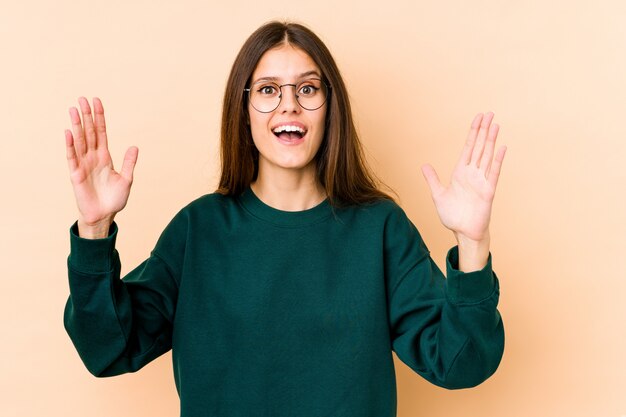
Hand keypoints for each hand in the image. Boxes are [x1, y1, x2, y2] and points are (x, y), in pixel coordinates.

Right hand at [65, 97, 137, 237]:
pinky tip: (68, 132)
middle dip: (86, 116)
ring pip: (79, 141)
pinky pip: (72, 157)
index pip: (101, 132)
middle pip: (88, 132)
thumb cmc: (114, 199)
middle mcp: (93, 157)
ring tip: (73, 109)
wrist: (104, 216)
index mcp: (105, 157)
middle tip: (82, 98)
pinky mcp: (75, 174)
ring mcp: (83, 164)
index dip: (99, 118)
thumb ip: (129, 163)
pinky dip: (70, 145)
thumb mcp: (126, 179)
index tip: (97, 102)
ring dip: (76, 125)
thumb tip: (134, 146)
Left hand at [421, 112, 505, 243]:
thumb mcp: (438, 195)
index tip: (478, 118)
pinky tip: (501, 148)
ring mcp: (481, 181)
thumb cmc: (453, 216)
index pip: (468, 148)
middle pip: (479, 147)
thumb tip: (424, 165)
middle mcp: (472, 174)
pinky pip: (493, 173)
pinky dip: (497, 161)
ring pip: (487, 156)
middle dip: (483, 130)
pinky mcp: (488, 191)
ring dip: (491, 141)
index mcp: (461, 173)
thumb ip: (433, 179)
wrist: (463, 233)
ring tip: (495, 125)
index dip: (473, 132)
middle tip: (489, 113)